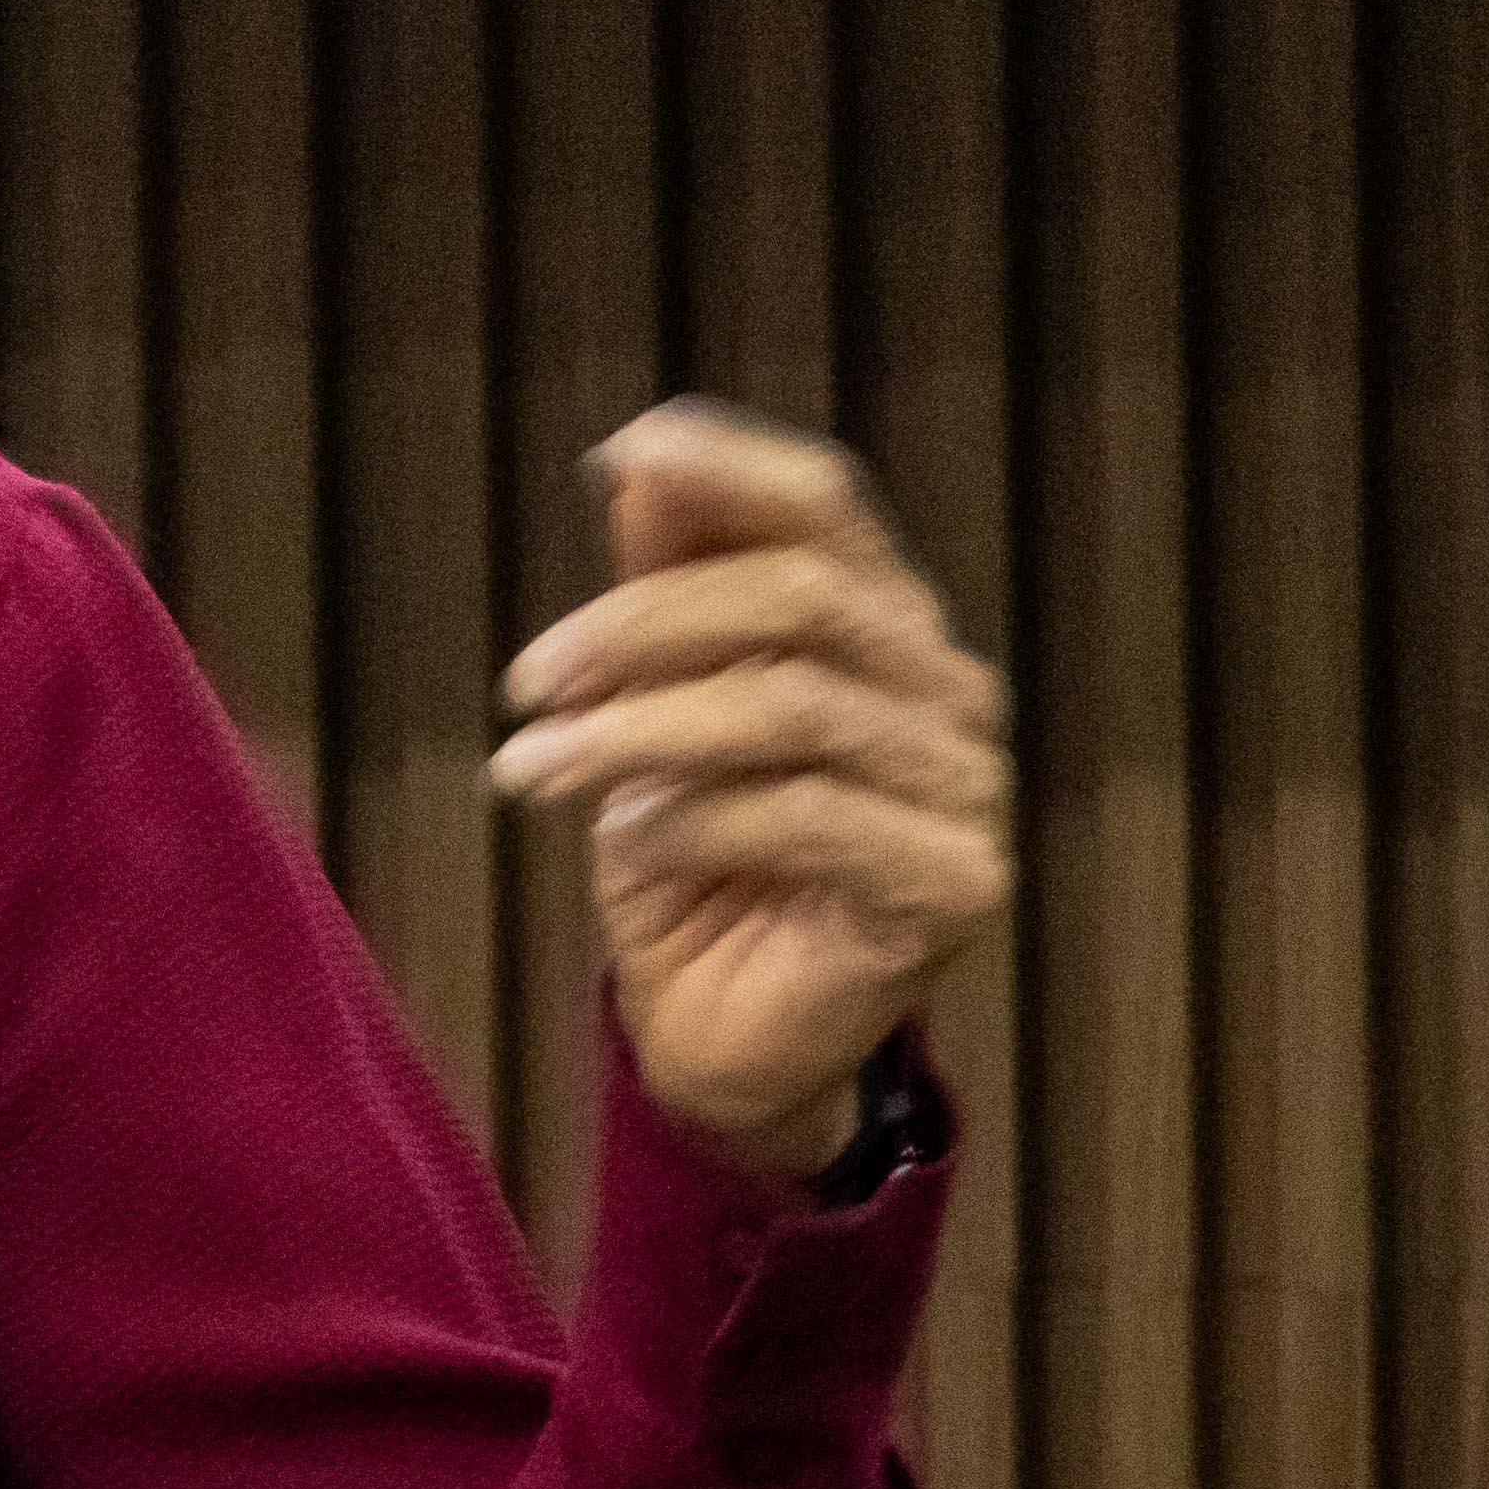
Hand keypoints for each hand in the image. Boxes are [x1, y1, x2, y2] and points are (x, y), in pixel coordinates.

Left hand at [485, 401, 1010, 1174]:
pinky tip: (627, 840)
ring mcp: (963, 787)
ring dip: (640, 730)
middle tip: (525, 682)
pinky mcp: (953, 884)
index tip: (616, 454)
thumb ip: (665, 589)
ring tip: (533, 769)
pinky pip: (810, 816)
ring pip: (794, 707)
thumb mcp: (652, 708)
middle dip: (642, 625)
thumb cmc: (691, 857)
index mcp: (883, 621)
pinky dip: (695, 817)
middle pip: (802, 597)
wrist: (720, 1034)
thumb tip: (638, 463)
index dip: (730, 464)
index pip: (828, 505)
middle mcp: (944, 688)